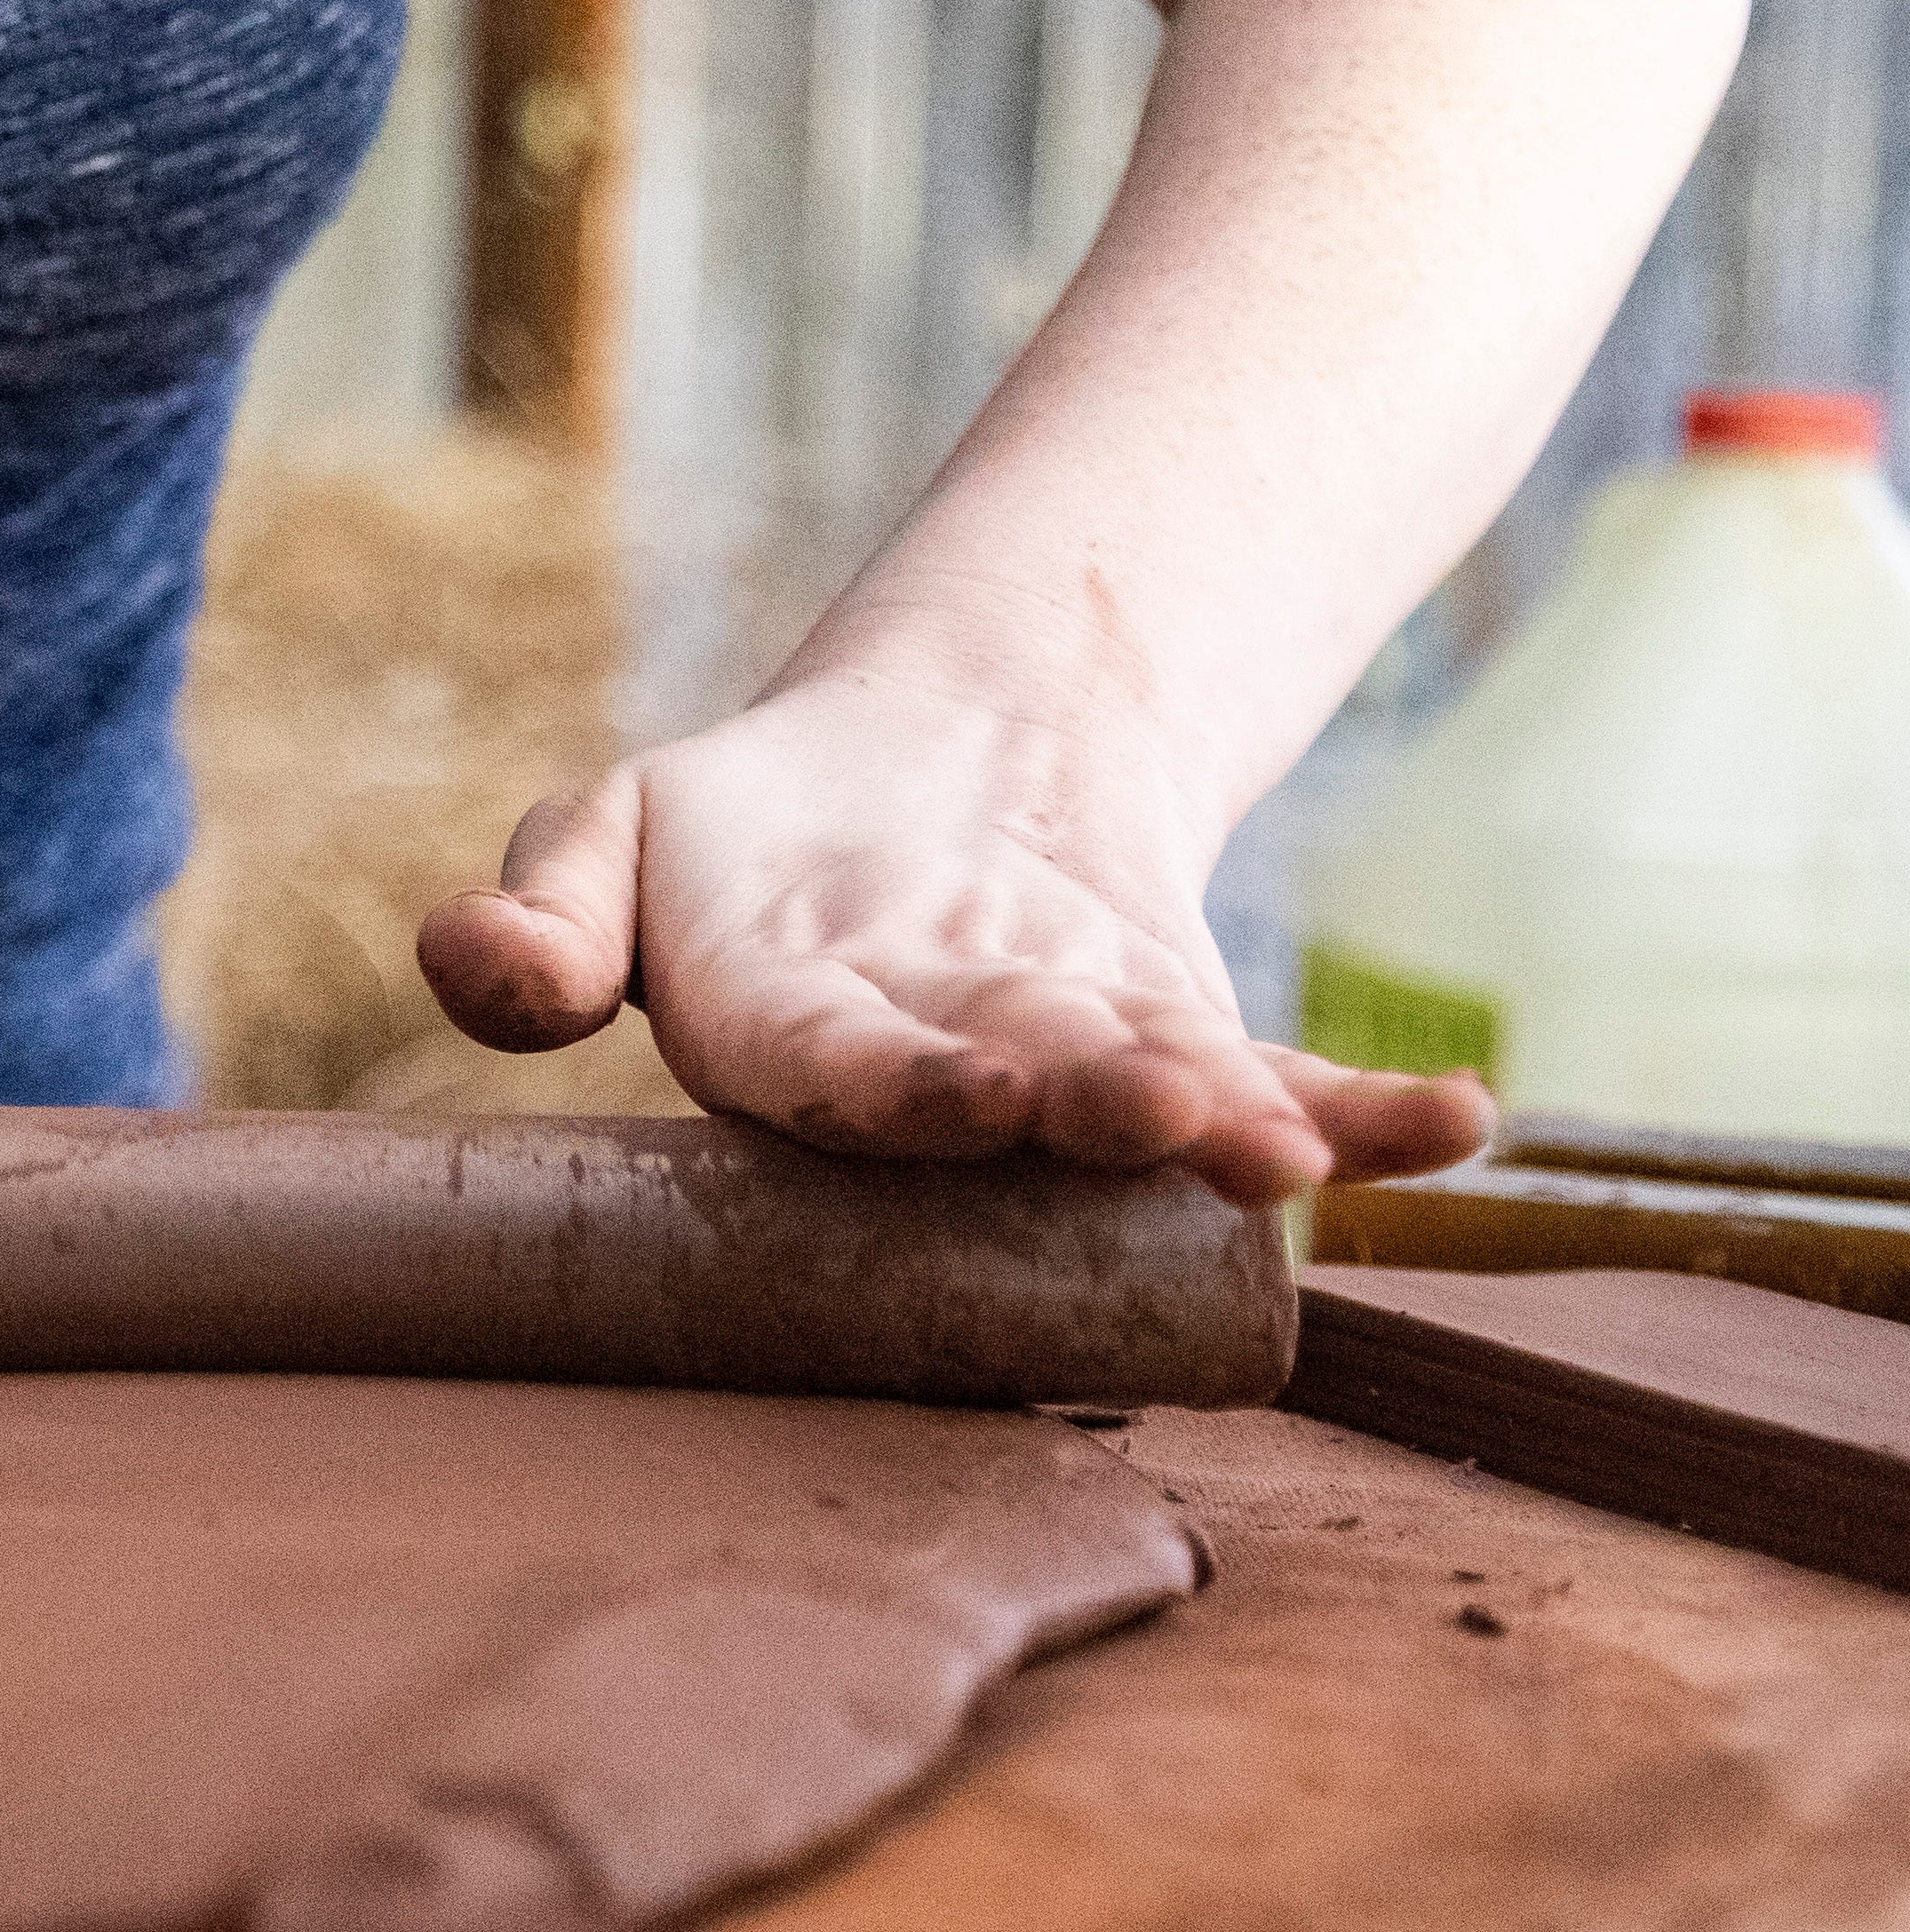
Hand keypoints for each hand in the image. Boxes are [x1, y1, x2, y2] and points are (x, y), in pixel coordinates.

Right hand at [415, 671, 1488, 1206]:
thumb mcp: (603, 837)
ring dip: (1222, 1127)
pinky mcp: (1182, 1040)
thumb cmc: (736, 838)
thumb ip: (539, 920)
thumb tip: (473, 973)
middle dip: (1083, 1114)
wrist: (915, 781)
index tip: (957, 1095)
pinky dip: (1370, 1111)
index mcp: (786, 1047)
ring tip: (1292, 1150)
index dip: (896, 1091)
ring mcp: (1071, 1070)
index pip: (834, 1077)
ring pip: (1143, 1098)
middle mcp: (937, 1082)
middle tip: (1163, 1126)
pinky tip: (1459, 1117)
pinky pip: (1280, 1080)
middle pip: (1010, 1101)